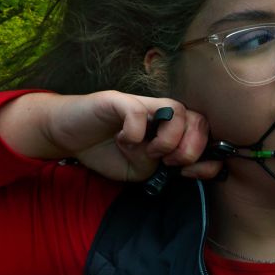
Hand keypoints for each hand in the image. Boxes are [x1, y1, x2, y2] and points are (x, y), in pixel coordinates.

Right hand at [39, 91, 220, 183]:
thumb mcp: (141, 169)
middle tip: (168, 163)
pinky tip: (124, 140)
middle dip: (191, 148)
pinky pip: (137, 112)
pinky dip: (135, 132)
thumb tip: (191, 168)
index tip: (193, 173)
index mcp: (169, 127)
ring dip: (169, 140)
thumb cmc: (105, 151)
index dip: (207, 154)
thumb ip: (166, 169)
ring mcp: (140, 103)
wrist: (67, 135)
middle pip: (197, 119)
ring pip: (176, 111)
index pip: (203, 132)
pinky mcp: (117, 100)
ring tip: (150, 153)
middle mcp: (160, 111)